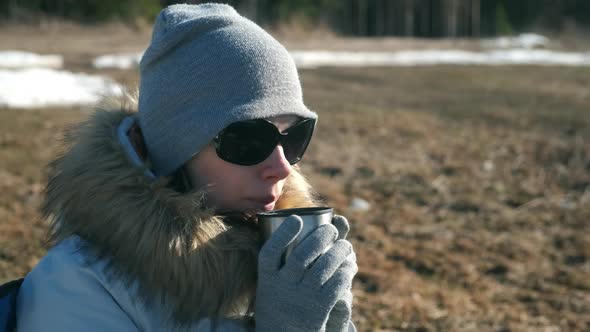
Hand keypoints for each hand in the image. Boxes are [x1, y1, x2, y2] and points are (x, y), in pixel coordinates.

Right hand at [255, 215, 353, 331]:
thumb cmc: (280, 305)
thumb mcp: (270, 287)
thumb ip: (281, 264)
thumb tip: (298, 226)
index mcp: (266, 280)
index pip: (270, 252)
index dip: (283, 234)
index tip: (296, 219)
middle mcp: (282, 287)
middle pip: (302, 255)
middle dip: (321, 237)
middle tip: (332, 229)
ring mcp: (301, 298)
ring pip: (324, 267)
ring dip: (339, 251)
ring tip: (346, 245)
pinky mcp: (319, 309)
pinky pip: (336, 284)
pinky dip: (345, 271)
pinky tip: (350, 266)